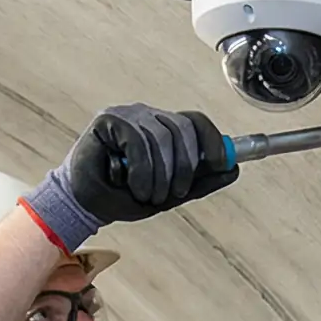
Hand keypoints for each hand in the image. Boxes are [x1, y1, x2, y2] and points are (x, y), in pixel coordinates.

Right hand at [63, 103, 236, 224]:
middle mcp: (148, 116)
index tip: (221, 163)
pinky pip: (138, 140)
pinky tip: (134, 185)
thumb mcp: (169, 194)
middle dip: (185, 166)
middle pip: (182, 129)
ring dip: (160, 176)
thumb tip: (233, 169)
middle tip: (175, 193)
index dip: (212, 140)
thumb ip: (199, 182)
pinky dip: (141, 170)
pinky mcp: (109, 119)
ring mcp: (128, 115)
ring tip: (148, 195)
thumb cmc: (124, 195)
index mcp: (164, 128)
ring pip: (161, 138)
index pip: (196, 122)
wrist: (87, 205)